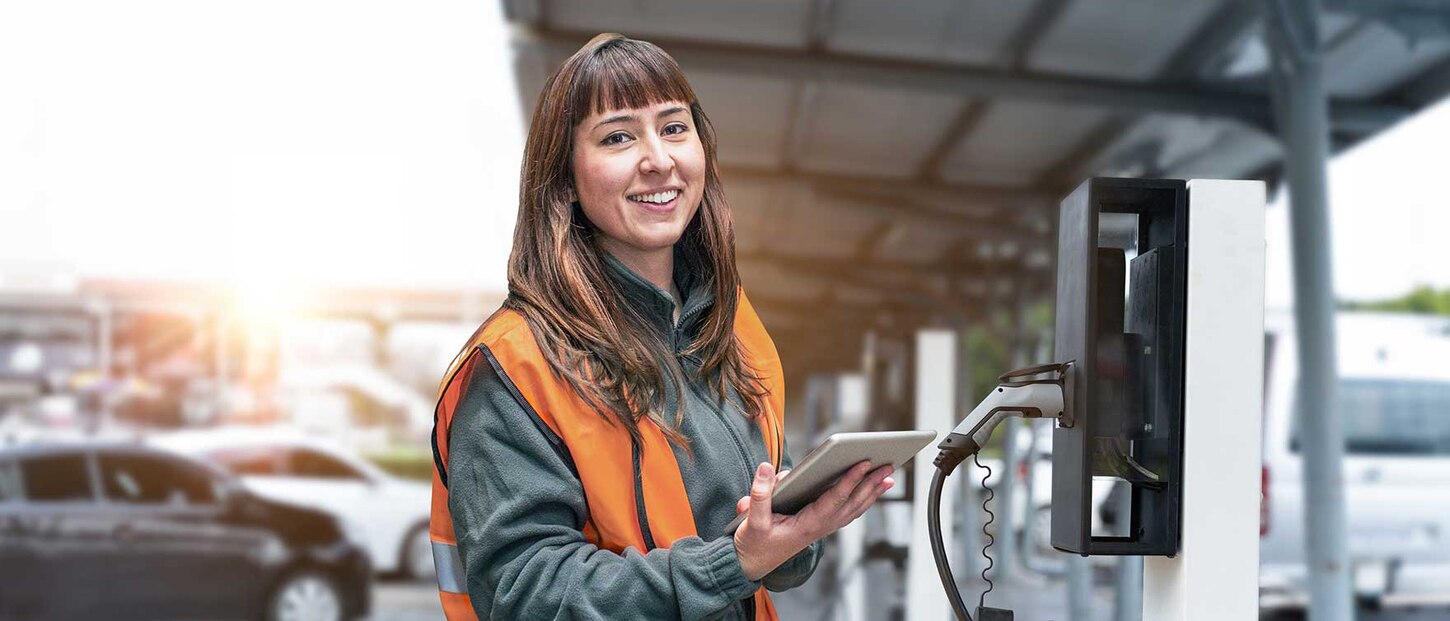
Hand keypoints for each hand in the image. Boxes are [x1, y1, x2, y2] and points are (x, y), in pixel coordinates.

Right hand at [732, 460, 894, 580]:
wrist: (750, 565)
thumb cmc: (753, 544)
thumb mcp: (751, 521)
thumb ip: (759, 494)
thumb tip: (766, 467)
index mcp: (807, 525)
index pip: (834, 500)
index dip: (850, 481)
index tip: (863, 464)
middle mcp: (819, 527)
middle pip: (852, 504)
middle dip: (871, 484)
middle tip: (888, 466)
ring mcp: (821, 529)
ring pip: (853, 509)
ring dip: (871, 493)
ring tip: (887, 477)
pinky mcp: (818, 527)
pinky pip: (846, 512)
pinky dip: (861, 501)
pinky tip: (870, 492)